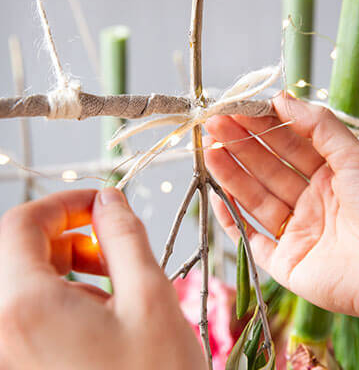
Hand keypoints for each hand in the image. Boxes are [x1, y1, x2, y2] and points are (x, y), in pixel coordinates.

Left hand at [0, 188, 205, 369]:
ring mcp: (8, 354)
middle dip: (68, 235)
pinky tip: (104, 320)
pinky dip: (64, 300)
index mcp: (24, 308)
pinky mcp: (24, 365)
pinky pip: (31, 315)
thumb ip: (124, 236)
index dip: (64, 202)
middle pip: (19, 253)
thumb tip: (109, 198)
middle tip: (111, 246)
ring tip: (116, 289)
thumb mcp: (150, 296)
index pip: (21, 223)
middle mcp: (2, 332)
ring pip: (26, 284)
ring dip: (69, 269)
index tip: (101, 203)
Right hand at [205, 93, 358, 367]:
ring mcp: (296, 232)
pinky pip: (251, 239)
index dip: (262, 127)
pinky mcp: (285, 262)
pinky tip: (218, 196)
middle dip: (240, 146)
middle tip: (214, 126)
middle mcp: (310, 203)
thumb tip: (283, 98)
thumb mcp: (356, 157)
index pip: (288, 146)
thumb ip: (319, 126)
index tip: (238, 110)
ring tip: (209, 152)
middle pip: (267, 170)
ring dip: (231, 176)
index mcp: (329, 176)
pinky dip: (233, 220)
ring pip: (256, 200)